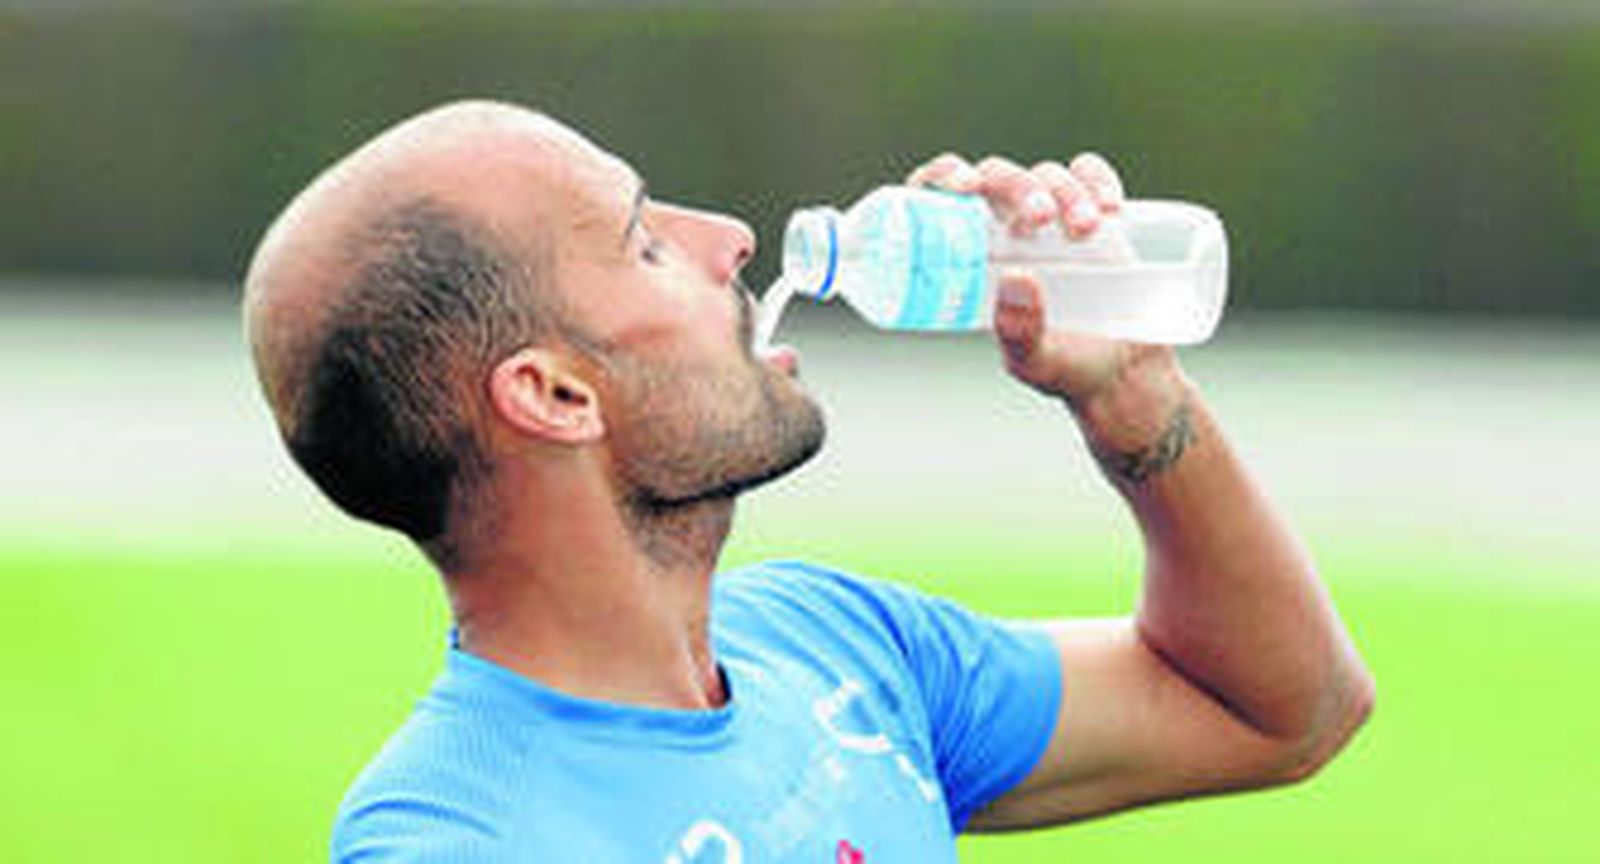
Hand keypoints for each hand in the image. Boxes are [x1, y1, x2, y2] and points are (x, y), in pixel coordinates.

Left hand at [907, 152, 1185, 443]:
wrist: (1126, 374)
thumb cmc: (1065, 371)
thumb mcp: (1035, 361)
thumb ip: (1020, 331)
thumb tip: (1014, 277)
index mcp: (974, 260)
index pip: (942, 202)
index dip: (943, 177)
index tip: (964, 185)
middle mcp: (1007, 232)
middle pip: (997, 178)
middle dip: (1017, 185)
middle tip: (1041, 217)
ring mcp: (1052, 220)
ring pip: (1046, 175)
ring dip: (1065, 190)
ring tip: (1087, 229)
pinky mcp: (1095, 215)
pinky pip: (1090, 175)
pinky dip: (1097, 179)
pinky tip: (1110, 208)